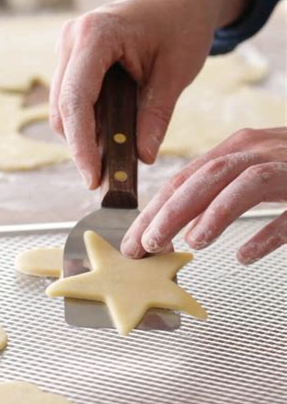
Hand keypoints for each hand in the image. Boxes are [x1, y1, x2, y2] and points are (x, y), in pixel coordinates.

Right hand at [50, 0, 249, 188]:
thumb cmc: (181, 25)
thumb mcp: (175, 73)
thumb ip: (156, 117)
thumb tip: (142, 158)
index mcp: (95, 36)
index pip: (76, 101)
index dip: (81, 146)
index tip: (92, 179)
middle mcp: (72, 41)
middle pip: (62, 110)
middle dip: (80, 147)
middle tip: (104, 177)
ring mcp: (68, 51)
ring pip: (62, 110)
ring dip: (82, 137)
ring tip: (112, 155)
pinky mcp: (73, 63)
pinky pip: (71, 103)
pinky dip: (86, 125)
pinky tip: (108, 135)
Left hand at [121, 128, 286, 264]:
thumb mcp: (250, 170)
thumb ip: (217, 190)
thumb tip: (179, 224)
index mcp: (237, 148)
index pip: (183, 178)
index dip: (154, 210)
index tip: (135, 239)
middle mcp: (259, 151)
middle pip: (204, 178)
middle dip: (170, 213)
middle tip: (147, 246)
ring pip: (243, 184)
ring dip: (213, 215)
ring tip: (191, 244)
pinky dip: (269, 233)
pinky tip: (246, 255)